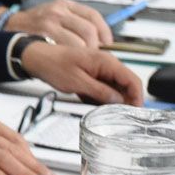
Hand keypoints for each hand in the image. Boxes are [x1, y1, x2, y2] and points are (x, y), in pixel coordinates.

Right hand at [2, 0, 111, 49]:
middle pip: (89, 30)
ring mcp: (50, 22)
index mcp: (64, 5)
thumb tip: (99, 41)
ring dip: (84, 55)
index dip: (104, 32)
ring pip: (79, 42)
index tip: (106, 44)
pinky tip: (69, 60)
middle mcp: (58, 11)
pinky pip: (66, 49)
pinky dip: (71, 57)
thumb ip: (74, 23)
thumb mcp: (54, 16)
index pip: (93, 16)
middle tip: (93, 56)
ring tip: (81, 60)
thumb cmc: (33, 26)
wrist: (7, 27)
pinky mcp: (42, 34)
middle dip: (95, 47)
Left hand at [20, 40, 143, 105]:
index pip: (132, 80)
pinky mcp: (92, 75)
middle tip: (119, 116)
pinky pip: (103, 88)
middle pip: (126, 85)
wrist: (37, 58)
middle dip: (125, 101)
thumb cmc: (53, 65)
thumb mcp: (78, 82)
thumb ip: (101, 92)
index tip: (135, 112)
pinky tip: (90, 102)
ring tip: (102, 110)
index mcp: (106, 61)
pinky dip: (100, 97)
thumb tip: (119, 101)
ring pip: (115, 88)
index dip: (137, 97)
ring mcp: (99, 69)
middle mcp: (106, 64)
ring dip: (111, 100)